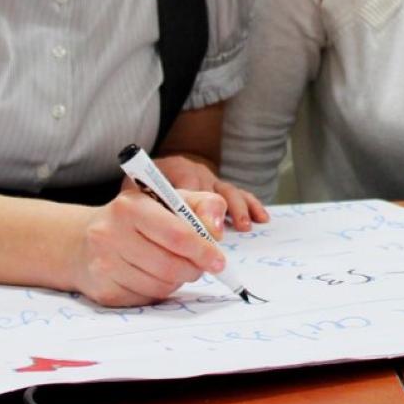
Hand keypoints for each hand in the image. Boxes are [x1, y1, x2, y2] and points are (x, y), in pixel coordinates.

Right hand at [68, 187, 229, 305]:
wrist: (83, 241)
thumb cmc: (136, 218)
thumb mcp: (169, 199)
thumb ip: (203, 205)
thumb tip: (216, 231)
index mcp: (131, 206)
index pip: (176, 235)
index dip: (203, 250)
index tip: (219, 260)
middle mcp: (111, 234)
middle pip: (170, 265)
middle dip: (194, 269)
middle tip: (200, 266)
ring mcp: (104, 265)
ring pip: (160, 286)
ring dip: (177, 280)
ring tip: (174, 267)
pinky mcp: (103, 291)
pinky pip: (146, 299)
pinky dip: (158, 291)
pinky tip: (153, 276)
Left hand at [154, 154, 268, 231]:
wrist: (156, 182)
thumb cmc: (145, 194)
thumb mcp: (142, 195)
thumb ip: (150, 206)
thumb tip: (164, 224)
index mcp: (175, 169)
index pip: (186, 181)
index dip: (193, 206)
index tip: (196, 227)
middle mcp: (197, 172)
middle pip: (211, 188)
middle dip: (218, 210)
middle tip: (218, 233)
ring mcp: (212, 181)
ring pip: (228, 191)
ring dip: (238, 209)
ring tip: (244, 226)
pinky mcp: (223, 190)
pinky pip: (241, 195)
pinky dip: (251, 205)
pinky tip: (262, 217)